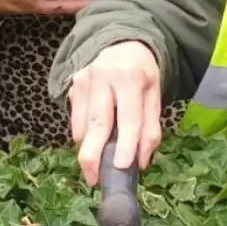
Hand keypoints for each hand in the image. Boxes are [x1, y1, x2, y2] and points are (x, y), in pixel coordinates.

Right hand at [68, 41, 162, 184]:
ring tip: (93, 167)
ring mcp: (84, 81)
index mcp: (130, 77)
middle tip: (94, 178)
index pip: (128, 117)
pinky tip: (91, 143)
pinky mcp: (73, 87)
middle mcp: (104, 76)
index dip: (125, 143)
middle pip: (97, 122)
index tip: (121, 166)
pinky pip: (75, 120)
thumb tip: (139, 163)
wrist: (122, 47)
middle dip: (93, 154)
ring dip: (87, 149)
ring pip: (82, 125)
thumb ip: (150, 130)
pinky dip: (82, 136)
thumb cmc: (141, 78)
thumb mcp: (154, 98)